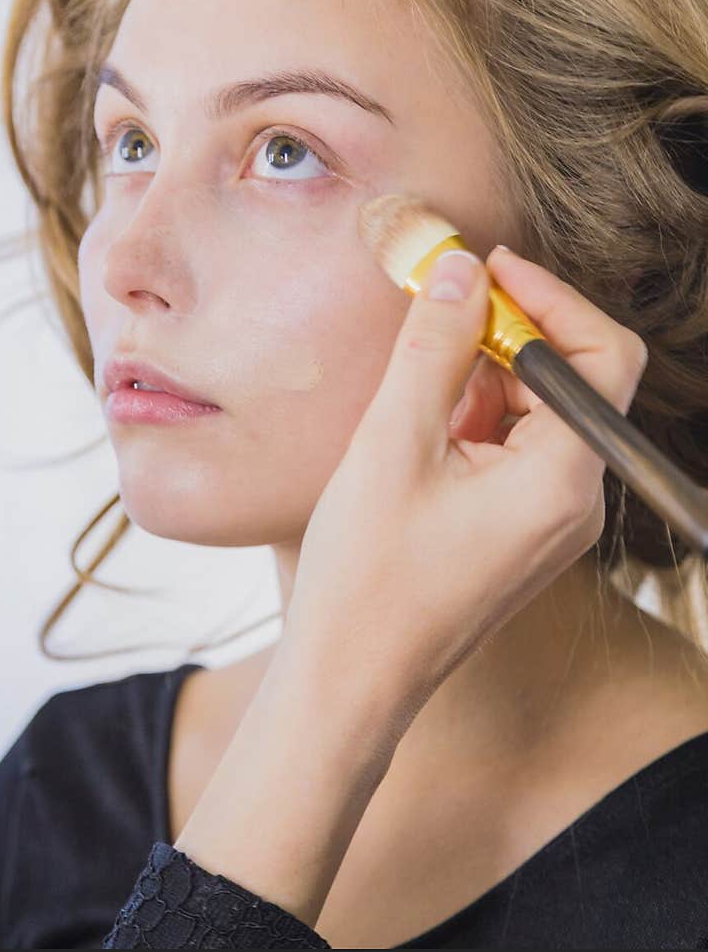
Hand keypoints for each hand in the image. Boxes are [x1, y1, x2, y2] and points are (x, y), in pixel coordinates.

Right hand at [278, 243, 648, 750]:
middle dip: (508, 332)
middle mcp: (575, 500)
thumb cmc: (368, 579)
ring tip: (415, 374)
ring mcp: (550, 520)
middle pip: (572, 380)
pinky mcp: (519, 530)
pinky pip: (514, 448)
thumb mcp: (392, 443)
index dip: (551, 299)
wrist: (350, 680)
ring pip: (538, 411)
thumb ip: (433, 347)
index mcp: (564, 480)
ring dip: (484, 374)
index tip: (486, 270)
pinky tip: (418, 423)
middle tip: (438, 305)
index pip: (602, 357)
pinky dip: (474, 417)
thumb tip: (459, 270)